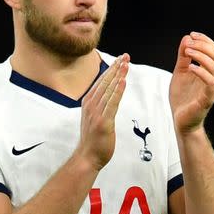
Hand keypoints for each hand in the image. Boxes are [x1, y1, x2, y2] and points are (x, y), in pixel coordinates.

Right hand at [77, 54, 128, 169]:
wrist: (87, 157)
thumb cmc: (92, 139)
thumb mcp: (93, 117)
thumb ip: (100, 105)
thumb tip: (108, 95)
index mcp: (88, 102)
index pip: (101, 82)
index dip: (111, 69)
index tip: (120, 59)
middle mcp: (91, 105)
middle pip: (105, 82)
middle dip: (116, 68)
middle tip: (126, 56)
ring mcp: (96, 113)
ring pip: (109, 90)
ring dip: (118, 76)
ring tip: (126, 64)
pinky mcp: (104, 122)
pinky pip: (112, 104)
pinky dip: (118, 91)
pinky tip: (123, 82)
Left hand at [170, 32, 213, 133]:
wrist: (180, 120)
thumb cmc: (182, 97)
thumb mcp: (180, 72)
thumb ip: (183, 56)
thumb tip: (187, 38)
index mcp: (208, 70)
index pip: (213, 49)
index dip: (204, 39)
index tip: (191, 35)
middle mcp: (213, 77)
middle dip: (202, 45)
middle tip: (188, 44)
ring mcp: (211, 88)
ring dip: (200, 55)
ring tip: (187, 52)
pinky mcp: (207, 98)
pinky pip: (210, 82)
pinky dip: (201, 71)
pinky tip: (190, 67)